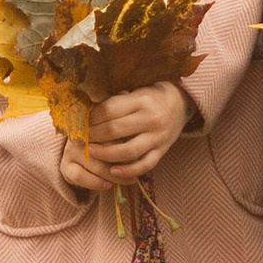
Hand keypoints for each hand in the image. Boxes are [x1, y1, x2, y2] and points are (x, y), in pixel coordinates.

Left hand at [58, 83, 190, 192]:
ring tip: (91, 152)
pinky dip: (127, 170)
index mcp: (142, 100)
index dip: (92, 117)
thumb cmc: (152, 96)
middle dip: (94, 136)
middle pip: (115, 130)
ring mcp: (158, 137)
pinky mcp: (162, 151)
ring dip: (106, 154)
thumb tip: (88, 111)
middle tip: (81, 138)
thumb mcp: (136, 91)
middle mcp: (151, 119)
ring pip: (128, 151)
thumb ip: (116, 101)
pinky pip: (144, 165)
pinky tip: (113, 171)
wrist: (181, 103)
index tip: (82, 121)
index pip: (110, 110)